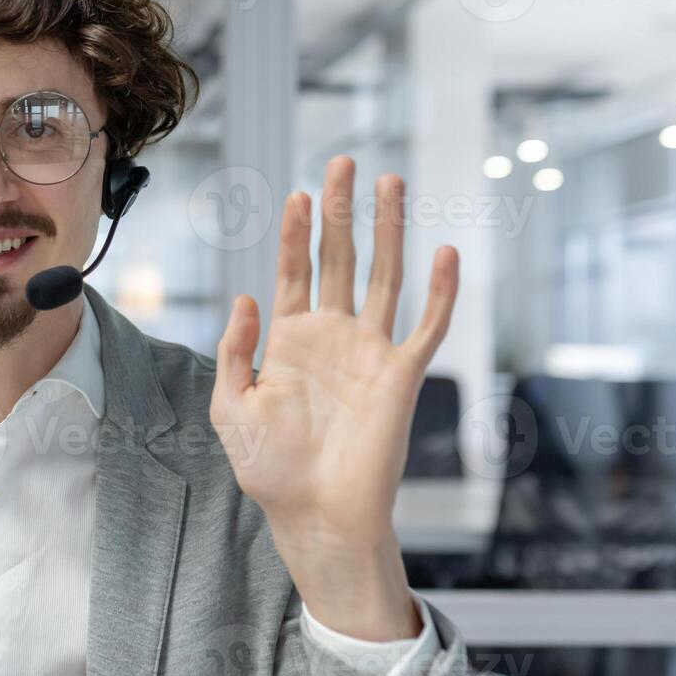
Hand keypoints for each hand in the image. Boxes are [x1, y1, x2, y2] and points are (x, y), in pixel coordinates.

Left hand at [210, 155, 458, 640]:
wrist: (315, 515)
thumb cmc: (269, 468)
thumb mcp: (229, 406)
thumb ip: (234, 350)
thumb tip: (246, 295)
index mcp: (289, 339)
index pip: (294, 270)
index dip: (294, 231)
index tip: (296, 193)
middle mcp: (332, 336)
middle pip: (340, 258)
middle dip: (339, 211)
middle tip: (342, 161)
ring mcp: (369, 352)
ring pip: (385, 277)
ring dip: (388, 231)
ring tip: (390, 183)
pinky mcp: (402, 376)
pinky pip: (427, 326)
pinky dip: (440, 291)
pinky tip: (446, 251)